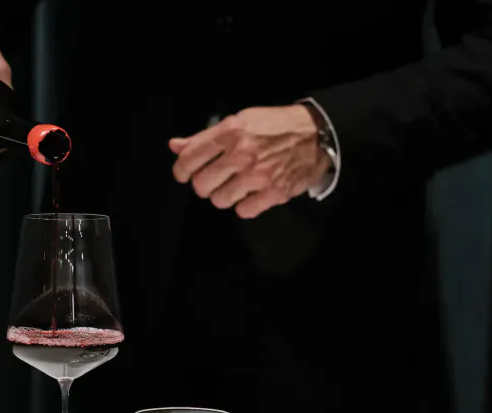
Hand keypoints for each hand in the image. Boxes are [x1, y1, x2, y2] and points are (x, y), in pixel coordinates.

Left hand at [169, 105, 331, 218]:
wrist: (316, 134)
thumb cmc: (275, 126)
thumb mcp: (239, 121)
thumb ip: (205, 137)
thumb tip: (175, 146)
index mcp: (231, 131)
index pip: (190, 158)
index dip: (182, 171)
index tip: (184, 175)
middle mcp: (242, 153)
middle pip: (202, 184)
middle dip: (204, 185)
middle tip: (215, 180)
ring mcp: (258, 174)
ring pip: (220, 200)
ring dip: (224, 196)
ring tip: (235, 186)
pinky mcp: (274, 192)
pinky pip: (244, 211)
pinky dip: (245, 206)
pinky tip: (252, 194)